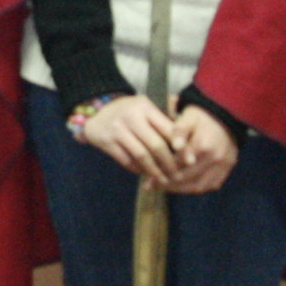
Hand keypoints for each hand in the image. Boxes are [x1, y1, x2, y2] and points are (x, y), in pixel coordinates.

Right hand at [74, 95, 239, 192]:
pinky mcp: (107, 142)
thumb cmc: (127, 110)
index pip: (167, 129)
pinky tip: (144, 173)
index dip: (181, 147)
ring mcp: (118, 130)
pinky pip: (126, 160)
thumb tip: (187, 126)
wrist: (95, 111)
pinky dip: (137, 169)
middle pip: (156, 145)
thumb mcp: (144, 105)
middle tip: (177, 175)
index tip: (190, 160)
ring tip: (163, 180)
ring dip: (154, 171)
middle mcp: (131, 117)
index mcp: (145, 107)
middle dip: (169, 163)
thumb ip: (165, 112)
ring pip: (141, 155)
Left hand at [157, 105, 239, 193]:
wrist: (224, 117)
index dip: (161, 171)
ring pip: (198, 186)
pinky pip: (210, 185)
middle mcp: (215, 158)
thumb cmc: (201, 116)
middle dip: (167, 183)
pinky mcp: (227, 170)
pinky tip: (181, 186)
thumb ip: (180, 130)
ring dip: (180, 189)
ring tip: (163, 188)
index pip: (178, 164)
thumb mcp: (188, 117)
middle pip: (186, 177)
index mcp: (203, 145)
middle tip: (150, 185)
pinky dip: (194, 188)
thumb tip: (176, 146)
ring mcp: (223, 166)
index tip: (147, 176)